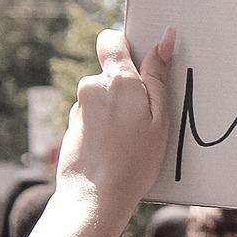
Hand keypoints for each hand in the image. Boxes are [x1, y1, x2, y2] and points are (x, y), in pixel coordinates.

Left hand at [14, 28, 174, 236]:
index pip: (111, 39)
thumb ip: (158, 76)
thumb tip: (164, 39)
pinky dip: (104, 127)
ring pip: (102, 98)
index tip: (141, 62)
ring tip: (131, 139)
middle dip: (126, 87)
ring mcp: (79, 108)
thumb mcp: (160, 118)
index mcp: (116, 80)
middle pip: (110, 73)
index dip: (125, 45)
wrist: (96, 197)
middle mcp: (92, 88)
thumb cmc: (135, 160)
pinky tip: (115, 149)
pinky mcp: (71, 128)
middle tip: (145, 116)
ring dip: (115, 110)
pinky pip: (93, 118)